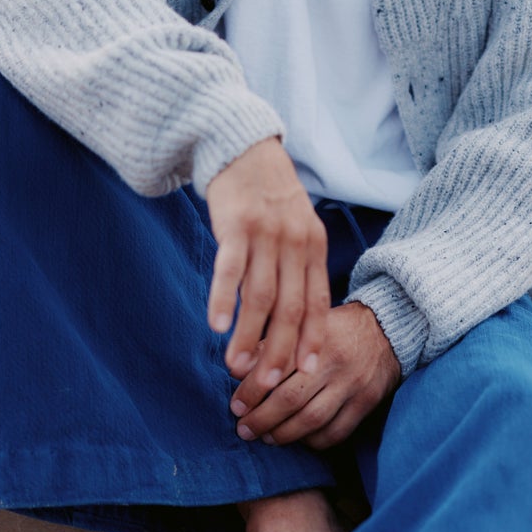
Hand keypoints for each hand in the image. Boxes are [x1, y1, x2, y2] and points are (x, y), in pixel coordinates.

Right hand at [204, 138, 328, 391]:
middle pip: (290, 307)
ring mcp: (265, 234)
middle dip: (280, 349)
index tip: (308, 372)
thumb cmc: (270, 197)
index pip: (317, 301)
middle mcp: (294, 243)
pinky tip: (214, 325)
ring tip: (236, 366)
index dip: (313, 338)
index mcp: (314, 246)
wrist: (244, 149)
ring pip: (259, 296)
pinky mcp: (235, 225)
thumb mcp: (298, 228)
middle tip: (267, 383)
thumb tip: (295, 319)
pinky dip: (222, 299)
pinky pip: (229, 269)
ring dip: (248, 335)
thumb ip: (298, 267)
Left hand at [230, 302, 399, 449]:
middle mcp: (335, 363)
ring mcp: (353, 385)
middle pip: (291, 400)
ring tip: (266, 438)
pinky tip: (299, 440)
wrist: (387, 329)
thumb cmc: (335, 328)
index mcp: (316, 337)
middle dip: (262, 419)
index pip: (276, 369)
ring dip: (284, 435)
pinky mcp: (367, 403)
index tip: (235, 406)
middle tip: (244, 429)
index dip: (251, 391)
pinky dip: (314, 441)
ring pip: (312, 420)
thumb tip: (234, 369)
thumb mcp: (305, 323)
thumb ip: (271, 344)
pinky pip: (337, 432)